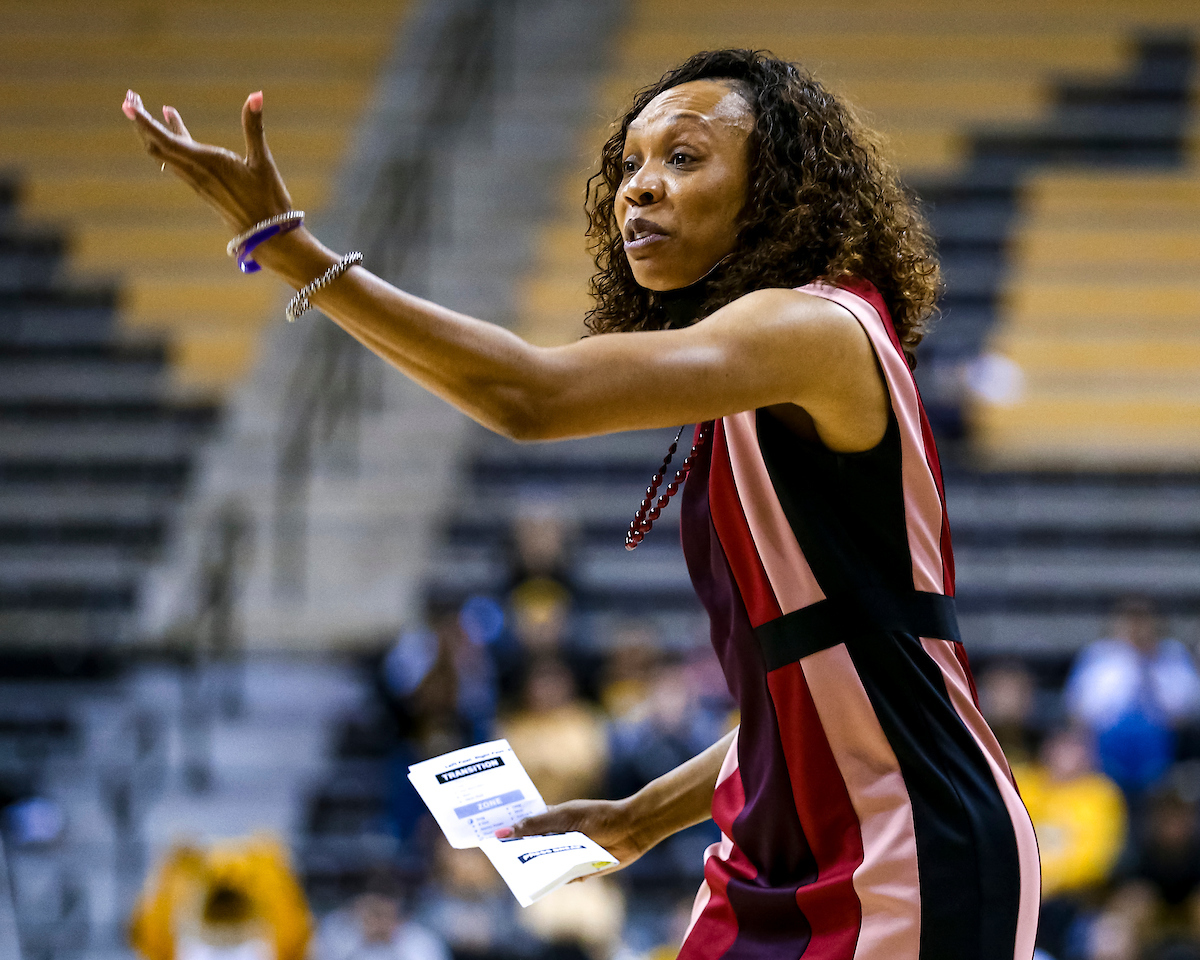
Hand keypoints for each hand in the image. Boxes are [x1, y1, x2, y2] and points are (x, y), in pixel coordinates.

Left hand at [121, 89, 292, 234]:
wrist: (267, 236)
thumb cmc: (268, 200)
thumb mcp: (263, 161)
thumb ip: (254, 127)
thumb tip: (257, 94)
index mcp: (208, 164)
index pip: (166, 141)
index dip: (144, 122)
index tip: (127, 104)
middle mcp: (196, 173)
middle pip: (155, 146)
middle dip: (140, 122)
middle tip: (131, 97)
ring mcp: (197, 181)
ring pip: (164, 155)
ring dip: (153, 132)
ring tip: (154, 108)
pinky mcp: (202, 187)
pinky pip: (177, 162)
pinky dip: (171, 143)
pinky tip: (177, 131)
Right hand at [500, 798, 647, 876]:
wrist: (630, 830)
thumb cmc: (598, 816)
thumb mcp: (564, 817)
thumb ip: (535, 825)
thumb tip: (504, 831)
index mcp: (553, 819)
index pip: (525, 825)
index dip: (509, 830)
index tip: (488, 835)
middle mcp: (558, 837)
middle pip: (532, 848)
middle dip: (517, 852)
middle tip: (498, 858)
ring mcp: (568, 854)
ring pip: (545, 865)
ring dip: (535, 868)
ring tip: (516, 873)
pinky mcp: (579, 870)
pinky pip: (561, 878)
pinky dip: (553, 879)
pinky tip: (540, 882)